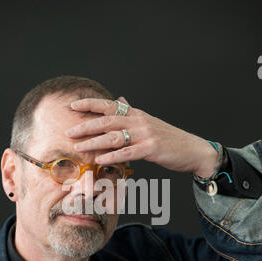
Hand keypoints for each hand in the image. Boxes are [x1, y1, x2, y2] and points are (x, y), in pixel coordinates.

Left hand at [66, 97, 217, 176]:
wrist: (193, 150)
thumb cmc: (169, 138)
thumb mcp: (149, 121)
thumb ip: (132, 112)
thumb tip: (121, 100)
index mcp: (136, 114)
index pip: (109, 105)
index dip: (90, 104)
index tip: (72, 105)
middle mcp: (139, 121)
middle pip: (107, 121)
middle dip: (85, 125)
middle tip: (68, 132)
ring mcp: (145, 134)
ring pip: (114, 137)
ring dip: (94, 142)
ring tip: (78, 148)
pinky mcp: (151, 149)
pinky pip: (127, 153)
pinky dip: (112, 156)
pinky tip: (99, 160)